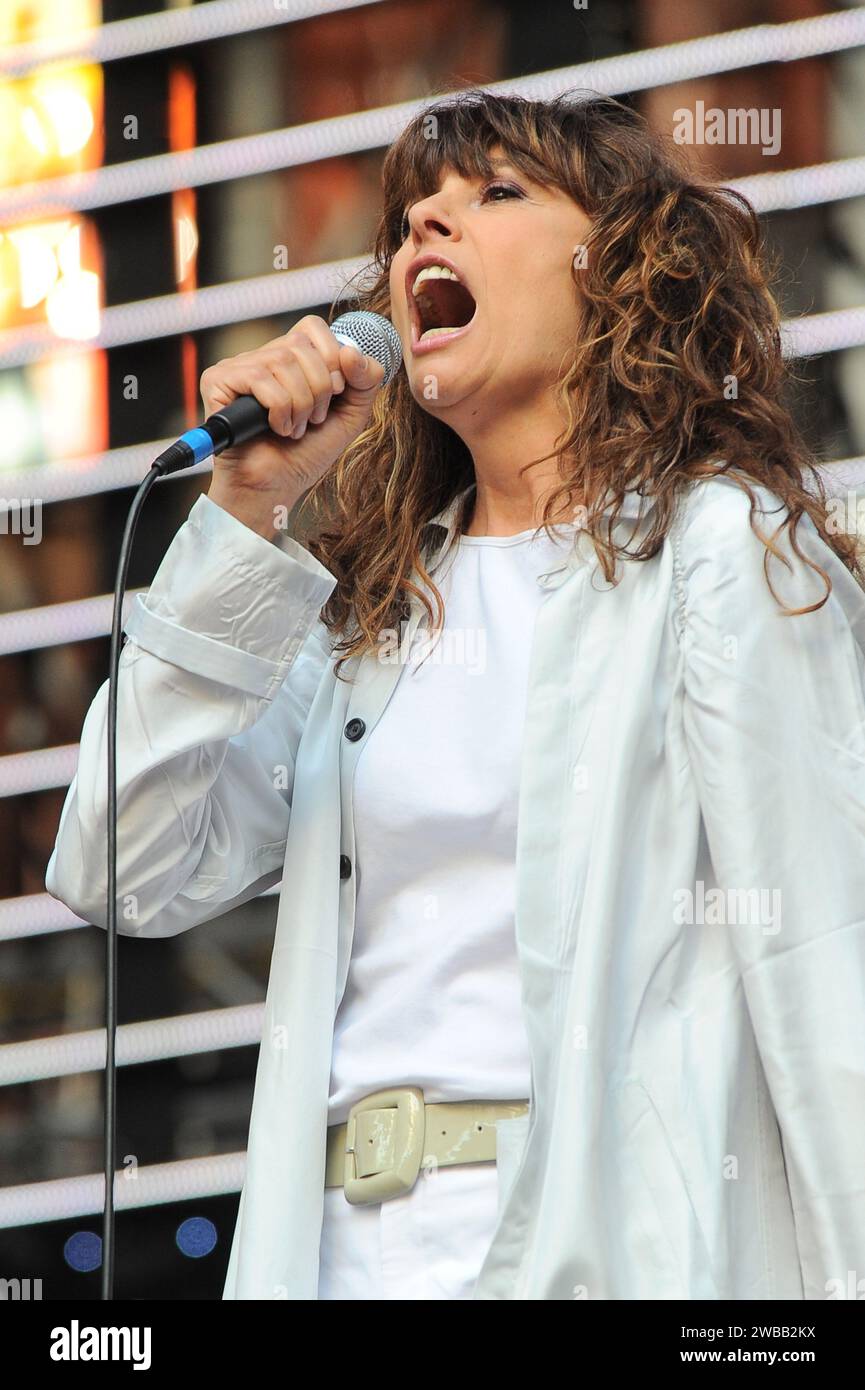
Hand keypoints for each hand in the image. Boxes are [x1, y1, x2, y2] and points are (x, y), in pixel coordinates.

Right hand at [201, 314, 385, 531]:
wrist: (275, 488)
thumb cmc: (305, 454)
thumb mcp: (350, 416)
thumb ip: (366, 381)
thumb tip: (352, 351)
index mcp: (290, 358)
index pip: (312, 327)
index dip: (332, 358)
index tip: (335, 394)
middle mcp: (261, 357)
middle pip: (300, 345)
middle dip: (319, 390)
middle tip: (311, 420)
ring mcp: (237, 368)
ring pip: (282, 362)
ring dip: (299, 405)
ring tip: (293, 429)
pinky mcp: (217, 381)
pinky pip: (259, 378)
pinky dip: (278, 409)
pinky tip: (274, 429)